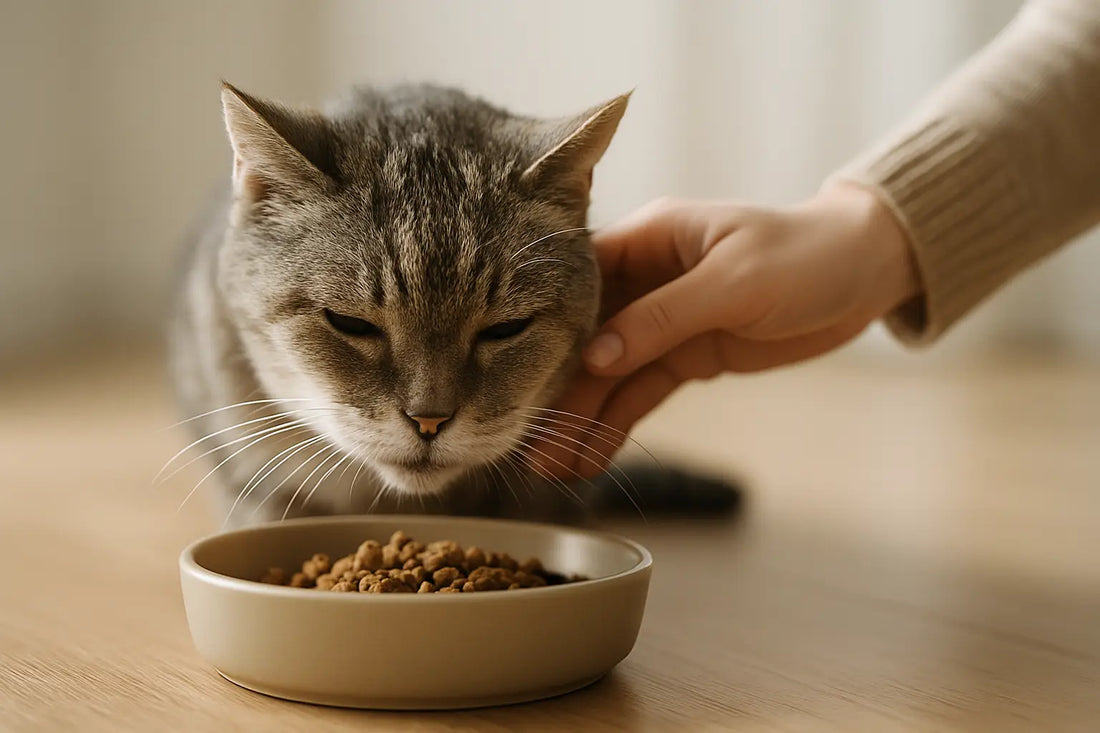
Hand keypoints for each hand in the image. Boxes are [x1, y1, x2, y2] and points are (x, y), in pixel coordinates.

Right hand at [525, 184, 919, 479]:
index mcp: (649, 239)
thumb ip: (664, 317)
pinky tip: (590, 459)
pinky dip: (617, 425)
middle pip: (585, 338)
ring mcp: (664, 321)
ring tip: (550, 465)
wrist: (866, 274)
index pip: (575, 281)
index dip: (541, 326)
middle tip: (529, 442)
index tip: (515, 374)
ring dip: (582, 418)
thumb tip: (596, 357)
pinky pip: (642, 394)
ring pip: (610, 374)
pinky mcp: (687, 355)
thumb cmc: (805, 255)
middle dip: (558, 389)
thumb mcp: (735, 280)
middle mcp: (645, 279)